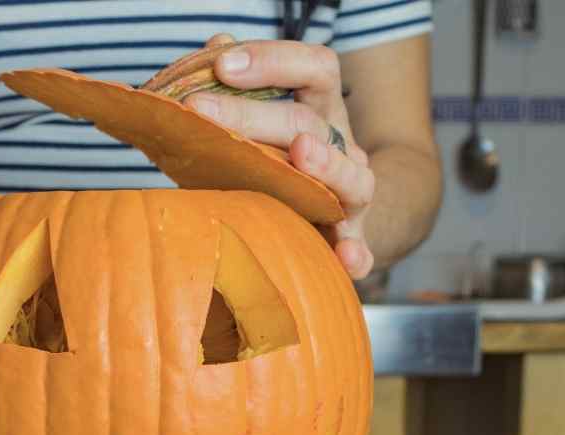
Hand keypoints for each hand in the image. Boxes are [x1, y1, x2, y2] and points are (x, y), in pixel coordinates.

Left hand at [185, 35, 375, 278]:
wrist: (333, 219)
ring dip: (328, 164)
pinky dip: (357, 254)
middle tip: (202, 110)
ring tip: (301, 152)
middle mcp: (341, 147)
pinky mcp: (351, 241)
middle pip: (309, 121)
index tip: (221, 64)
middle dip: (255, 114)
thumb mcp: (263, 123)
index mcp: (321, 110)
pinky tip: (346, 259)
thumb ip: (241, 89)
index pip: (314, 67)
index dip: (272, 59)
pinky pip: (362, 250)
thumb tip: (217, 46)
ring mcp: (350, 196)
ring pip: (353, 178)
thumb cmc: (281, 165)